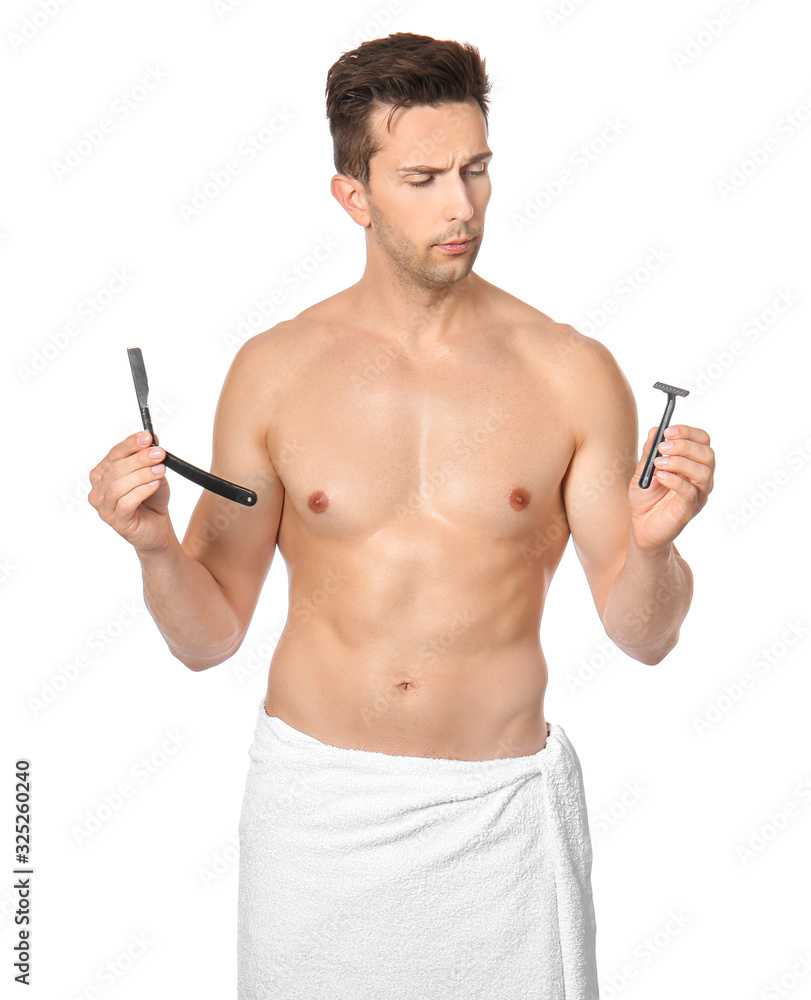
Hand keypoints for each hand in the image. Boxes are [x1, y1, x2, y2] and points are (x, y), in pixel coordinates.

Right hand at [88, 431, 171, 552]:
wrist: (158, 526)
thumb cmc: (151, 500)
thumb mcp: (153, 474)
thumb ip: (149, 459)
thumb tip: (152, 440)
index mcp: (103, 474)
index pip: (114, 454)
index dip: (130, 444)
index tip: (147, 437)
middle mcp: (99, 490)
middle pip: (115, 469)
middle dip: (139, 459)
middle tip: (158, 454)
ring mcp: (105, 507)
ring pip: (118, 486)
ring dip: (141, 475)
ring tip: (159, 471)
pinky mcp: (117, 522)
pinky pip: (125, 503)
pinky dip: (141, 491)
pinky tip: (154, 485)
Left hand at [628, 423, 714, 551]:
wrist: (640, 526)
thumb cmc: (645, 497)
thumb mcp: (643, 471)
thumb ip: (650, 452)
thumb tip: (655, 430)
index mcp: (692, 463)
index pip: (702, 441)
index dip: (688, 432)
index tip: (668, 431)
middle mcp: (700, 478)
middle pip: (707, 454)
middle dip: (684, 446)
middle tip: (662, 448)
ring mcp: (698, 494)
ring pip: (703, 472)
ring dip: (679, 463)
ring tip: (659, 464)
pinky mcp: (689, 509)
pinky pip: (690, 492)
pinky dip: (675, 481)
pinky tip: (660, 477)